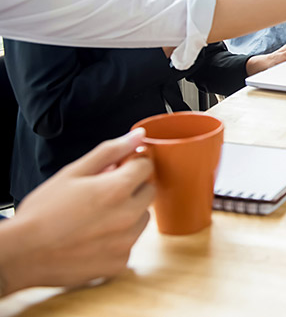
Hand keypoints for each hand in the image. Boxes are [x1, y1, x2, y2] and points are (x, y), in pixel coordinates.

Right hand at [0, 129, 153, 293]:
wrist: (21, 254)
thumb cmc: (43, 212)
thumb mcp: (73, 172)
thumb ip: (111, 151)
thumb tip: (138, 136)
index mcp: (117, 189)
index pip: (146, 166)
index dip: (131, 164)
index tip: (118, 169)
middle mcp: (128, 216)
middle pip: (148, 192)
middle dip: (132, 188)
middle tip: (103, 193)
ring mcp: (126, 242)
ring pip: (141, 218)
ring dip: (128, 214)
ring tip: (96, 217)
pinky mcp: (119, 264)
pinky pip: (130, 244)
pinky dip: (118, 239)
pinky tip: (94, 238)